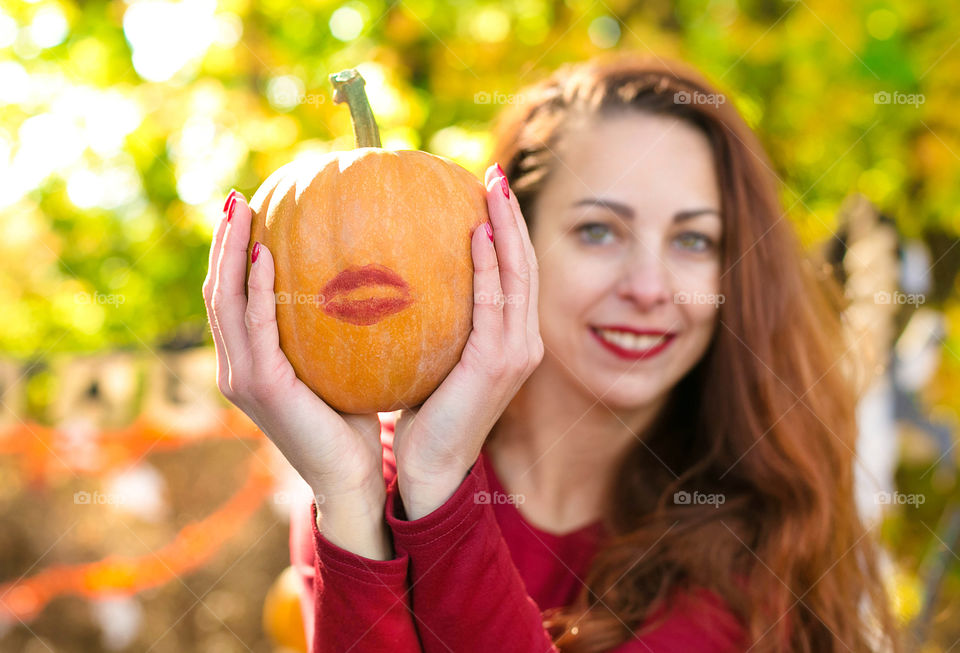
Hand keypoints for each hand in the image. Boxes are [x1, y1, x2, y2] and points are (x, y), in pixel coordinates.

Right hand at [202, 192, 389, 555]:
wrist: (351, 476)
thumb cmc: (354, 421)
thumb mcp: (342, 364)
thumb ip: (337, 327)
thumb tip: (368, 275)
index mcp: (251, 361)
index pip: (232, 298)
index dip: (233, 254)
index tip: (248, 210)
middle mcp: (236, 366)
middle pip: (217, 291)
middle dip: (223, 242)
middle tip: (237, 197)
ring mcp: (242, 376)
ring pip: (224, 302)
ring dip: (229, 252)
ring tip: (242, 210)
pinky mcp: (259, 385)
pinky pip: (253, 326)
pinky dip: (255, 289)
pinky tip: (266, 254)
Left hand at [391, 165, 543, 518]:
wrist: (430, 469)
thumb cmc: (422, 414)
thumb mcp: (428, 359)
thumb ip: (428, 322)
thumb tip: (390, 278)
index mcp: (509, 340)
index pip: (514, 274)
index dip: (507, 230)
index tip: (486, 189)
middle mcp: (523, 341)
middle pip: (526, 264)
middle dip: (513, 215)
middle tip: (493, 173)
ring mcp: (517, 351)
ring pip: (521, 274)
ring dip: (508, 226)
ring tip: (492, 186)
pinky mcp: (499, 362)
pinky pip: (497, 301)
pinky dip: (492, 264)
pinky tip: (476, 231)